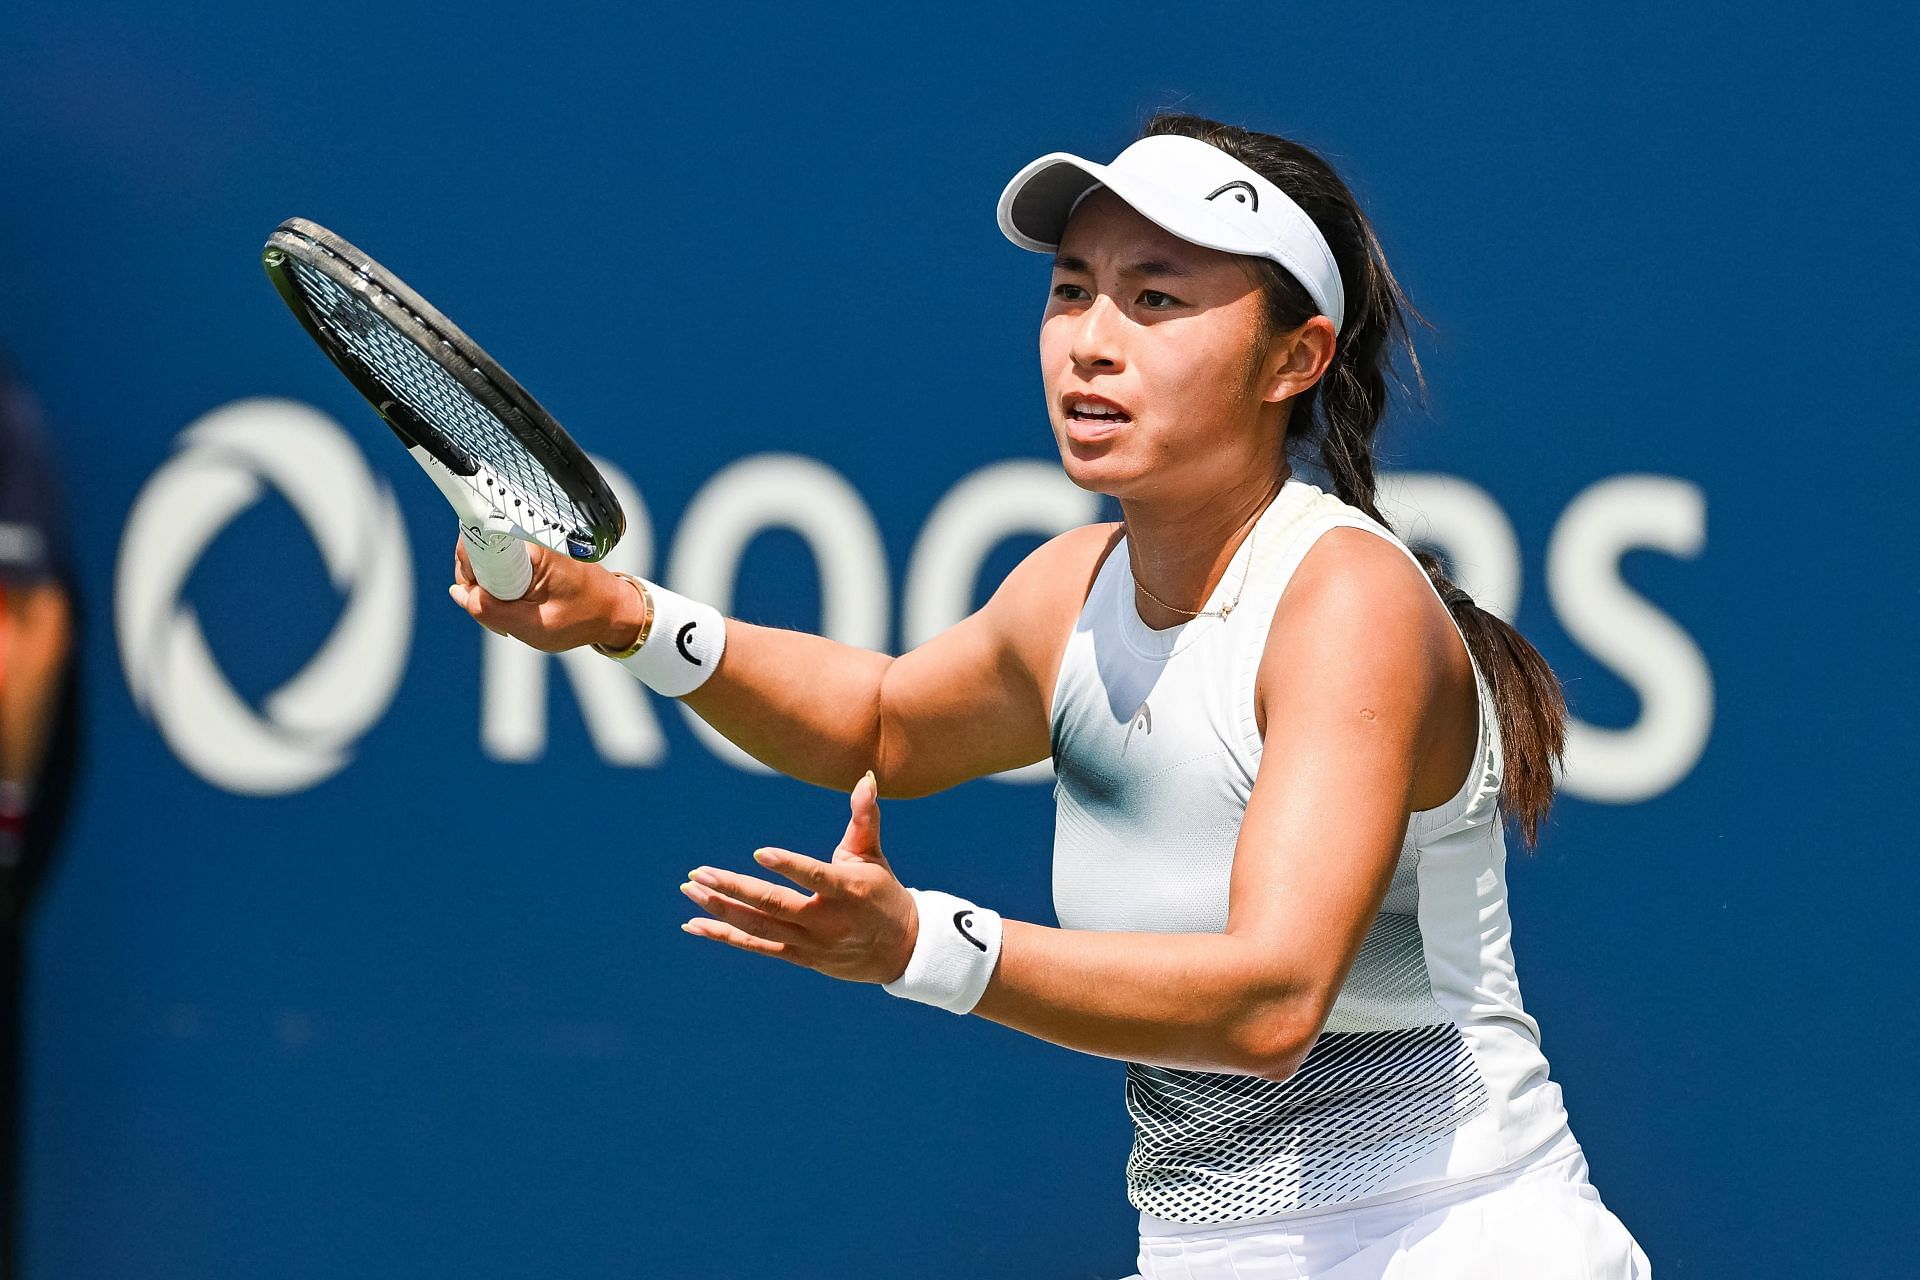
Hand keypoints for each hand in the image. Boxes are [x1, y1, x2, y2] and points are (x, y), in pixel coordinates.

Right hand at [447, 537, 645, 652]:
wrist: (614, 612)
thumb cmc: (583, 618)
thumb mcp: (536, 625)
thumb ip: (492, 611)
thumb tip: (458, 593)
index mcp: (533, 549)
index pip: (478, 542)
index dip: (469, 572)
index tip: (476, 596)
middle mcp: (529, 539)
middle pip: (477, 553)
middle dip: (476, 587)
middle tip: (496, 618)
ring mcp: (528, 546)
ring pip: (485, 563)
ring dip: (487, 592)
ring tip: (508, 619)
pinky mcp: (529, 554)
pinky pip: (499, 568)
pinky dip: (498, 591)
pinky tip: (513, 610)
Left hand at [680, 772, 918, 983]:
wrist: (900, 952)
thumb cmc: (883, 893)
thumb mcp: (874, 856)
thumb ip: (864, 818)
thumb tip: (865, 777)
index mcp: (848, 890)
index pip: (815, 877)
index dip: (789, 866)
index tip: (759, 853)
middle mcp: (827, 921)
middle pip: (775, 906)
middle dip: (734, 889)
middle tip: (699, 873)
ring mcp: (810, 943)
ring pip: (759, 928)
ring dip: (721, 909)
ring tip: (690, 890)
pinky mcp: (798, 957)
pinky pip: (755, 947)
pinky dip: (724, 936)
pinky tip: (694, 924)